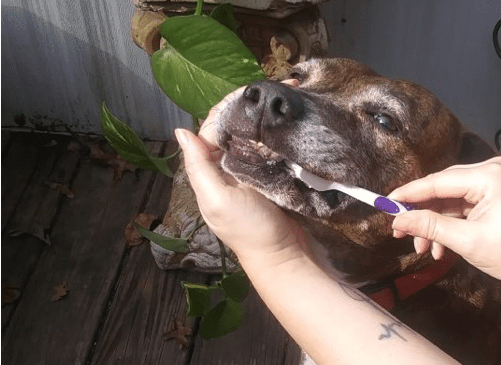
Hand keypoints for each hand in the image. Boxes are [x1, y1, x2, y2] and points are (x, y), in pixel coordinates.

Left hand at [176, 87, 304, 265]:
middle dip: (253, 104)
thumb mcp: (218, 199)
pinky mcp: (274, 176)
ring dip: (268, 115)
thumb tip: (180, 130)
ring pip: (255, 133)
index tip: (257, 88)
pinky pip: (272, 147)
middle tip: (282, 87)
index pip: (215, 125)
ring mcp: (253, 171)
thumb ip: (199, 167)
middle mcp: (229, 166)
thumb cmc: (250, 230)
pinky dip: (280, 132)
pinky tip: (293, 121)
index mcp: (211, 168)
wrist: (286, 257)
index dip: (233, 104)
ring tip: (290, 95)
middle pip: (236, 125)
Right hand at [389, 157, 500, 293]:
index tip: (384, 203)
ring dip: (432, 223)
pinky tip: (438, 246)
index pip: (439, 182)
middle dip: (420, 213)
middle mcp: (490, 169)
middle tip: (398, 231)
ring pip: (447, 199)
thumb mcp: (467, 241)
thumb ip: (430, 226)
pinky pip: (458, 204)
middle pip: (441, 188)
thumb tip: (397, 219)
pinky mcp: (490, 192)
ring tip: (421, 247)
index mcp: (489, 175)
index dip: (409, 194)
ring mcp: (491, 179)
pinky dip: (446, 224)